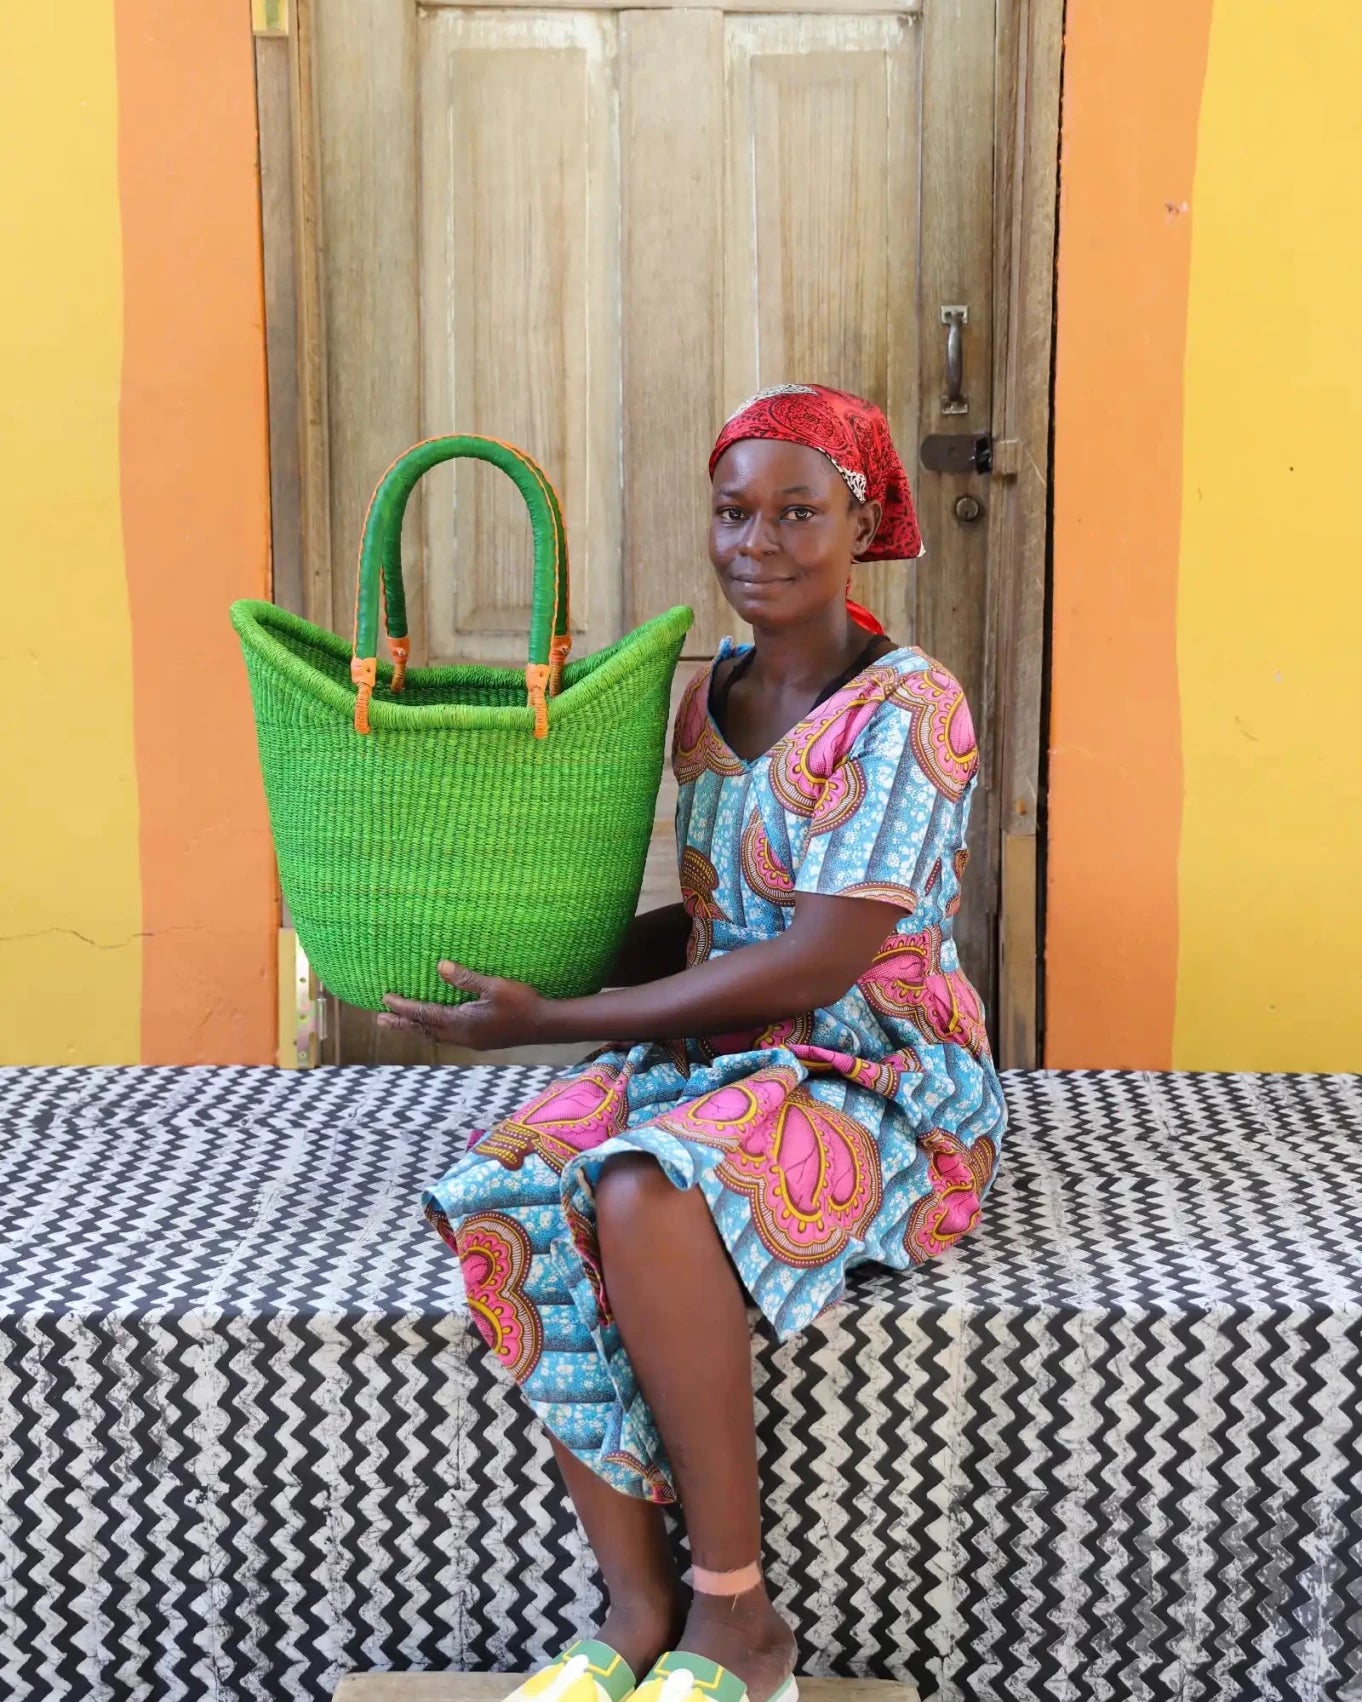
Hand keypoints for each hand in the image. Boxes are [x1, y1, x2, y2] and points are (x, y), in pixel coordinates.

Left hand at [378, 961, 549, 1050]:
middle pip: (424, 1030)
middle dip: (402, 1024)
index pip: (425, 1014)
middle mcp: (462, 1036)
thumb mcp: (494, 986)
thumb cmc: (522, 1002)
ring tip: (401, 1023)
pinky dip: (433, 1031)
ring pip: (435, 1036)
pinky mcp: (480, 1041)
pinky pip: (447, 1037)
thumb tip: (440, 966)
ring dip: (416, 1028)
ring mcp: (471, 1041)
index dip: (403, 1007)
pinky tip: (435, 1026)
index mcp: (462, 1022)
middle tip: (379, 1020)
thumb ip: (466, 978)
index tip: (385, 1000)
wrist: (545, 1025)